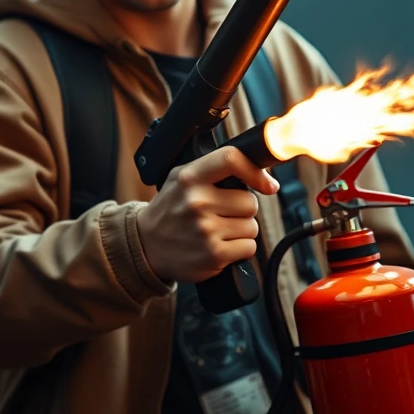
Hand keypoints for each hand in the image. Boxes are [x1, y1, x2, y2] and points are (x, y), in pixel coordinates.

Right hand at [136, 146, 278, 283]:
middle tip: (221, 212)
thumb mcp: (181, 178)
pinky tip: (219, 245)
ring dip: (241, 230)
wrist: (146, 244)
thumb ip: (213, 169)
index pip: (231, 159)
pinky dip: (239, 249)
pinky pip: (249, 247)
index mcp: (190, 178)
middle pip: (250, 202)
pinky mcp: (214, 254)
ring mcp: (206, 230)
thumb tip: (261, 173)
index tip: (267, 184)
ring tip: (217, 230)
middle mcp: (197, 202)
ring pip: (252, 226)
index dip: (255, 171)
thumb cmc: (171, 208)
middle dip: (242, 209)